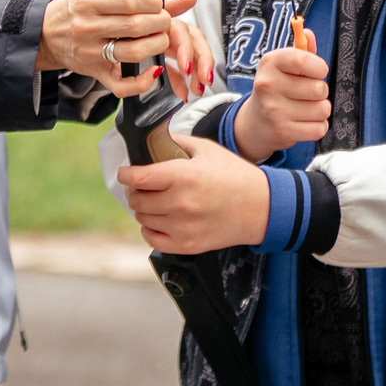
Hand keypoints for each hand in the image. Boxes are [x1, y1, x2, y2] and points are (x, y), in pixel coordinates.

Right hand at [37, 0, 205, 98]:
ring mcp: (92, 53)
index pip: (130, 1)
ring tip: (159, 38)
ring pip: (133, 52)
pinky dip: (143, 81)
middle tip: (164, 20)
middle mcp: (88, 28)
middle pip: (136, 26)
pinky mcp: (96, 73)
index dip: (153, 2)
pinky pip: (122, 85)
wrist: (44, 34)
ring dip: (157, 44)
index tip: (158, 4)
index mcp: (88, 3)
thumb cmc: (74, 11)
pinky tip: (154, 70)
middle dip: (160, 22)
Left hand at [118, 134, 270, 253]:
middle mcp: (180, 203)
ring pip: (142, 219)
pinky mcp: (186, 245)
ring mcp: (182, 227)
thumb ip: (178, 142)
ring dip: (143, 209)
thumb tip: (155, 140)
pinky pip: (152, 239)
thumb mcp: (208, 150)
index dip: (125, 174)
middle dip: (134, 191)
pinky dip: (149, 229)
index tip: (124, 172)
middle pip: (137, 199)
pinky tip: (158, 220)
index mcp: (183, 176)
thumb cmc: (236, 177)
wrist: (261, 208)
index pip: (138, 178)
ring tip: (153, 201)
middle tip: (142, 186)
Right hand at [230, 29, 328, 162]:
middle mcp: (268, 85)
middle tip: (307, 93)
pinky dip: (317, 126)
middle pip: (319, 88)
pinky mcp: (283, 132)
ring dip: (320, 109)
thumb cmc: (277, 88)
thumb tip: (309, 34)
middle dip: (320, 91)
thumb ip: (301, 50)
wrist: (255, 122)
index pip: (302, 60)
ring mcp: (274, 111)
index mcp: (270, 63)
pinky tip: (304, 122)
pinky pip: (320, 128)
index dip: (319, 67)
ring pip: (323, 109)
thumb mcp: (284, 66)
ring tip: (305, 108)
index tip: (318, 71)